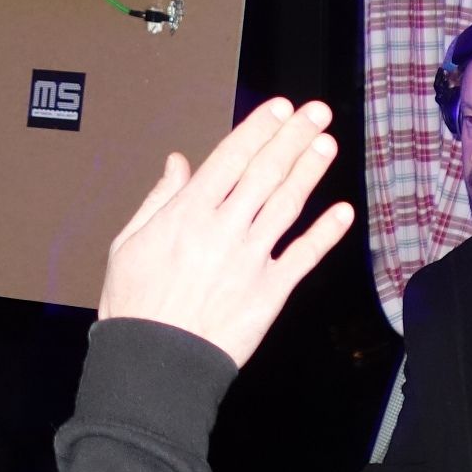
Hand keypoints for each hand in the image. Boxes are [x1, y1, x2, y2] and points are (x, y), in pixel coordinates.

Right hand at [98, 98, 355, 366]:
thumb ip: (159, 199)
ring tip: (327, 144)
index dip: (259, 129)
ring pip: (287, 205)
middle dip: (293, 137)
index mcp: (187, 213)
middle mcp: (223, 229)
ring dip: (309, 171)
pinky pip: (303, 256)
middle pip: (265, 172)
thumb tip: (177, 162)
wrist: (153, 364)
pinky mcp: (269, 292)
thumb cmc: (134, 305)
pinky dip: (325, 233)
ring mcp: (250, 259)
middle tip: (316, 112)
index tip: (279, 108)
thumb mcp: (128, 243)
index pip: (231, 158)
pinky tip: (343, 212)